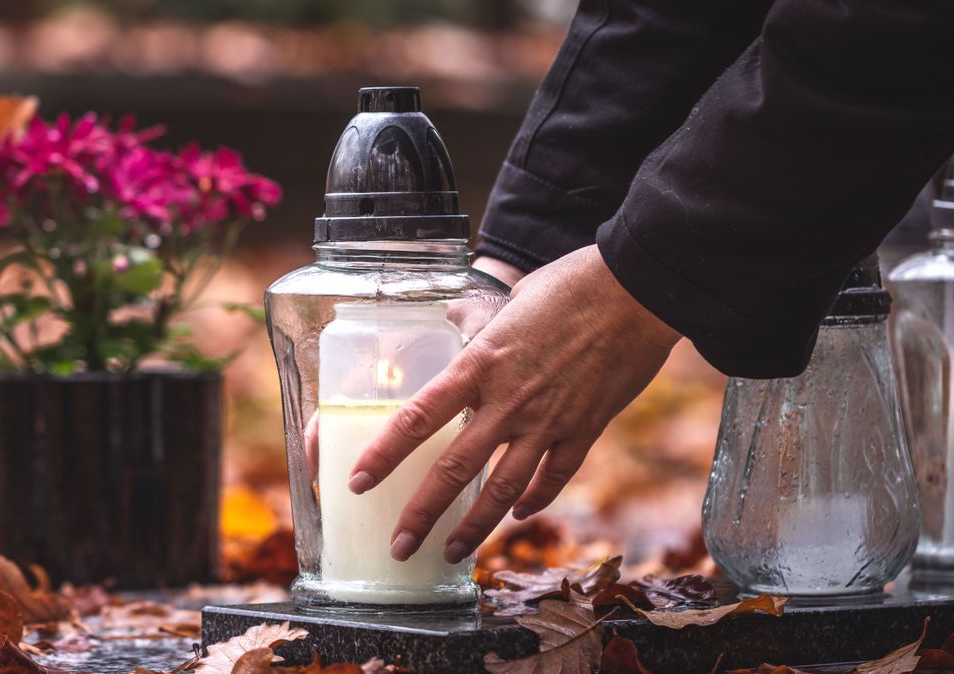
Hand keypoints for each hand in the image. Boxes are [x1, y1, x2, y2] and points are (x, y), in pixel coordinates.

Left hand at [348, 244, 680, 562]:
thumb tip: (457, 321)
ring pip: (504, 490)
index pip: (417, 418)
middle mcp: (508, 401)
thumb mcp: (510, 301)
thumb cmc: (571, 285)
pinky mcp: (586, 429)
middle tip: (400, 546)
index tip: (358, 482)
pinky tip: (518, 515)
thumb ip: (479, 324)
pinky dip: (535, 500)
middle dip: (422, 514)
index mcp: (479, 364)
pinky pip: (555, 477)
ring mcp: (549, 420)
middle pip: (455, 470)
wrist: (637, 290)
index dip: (384, 455)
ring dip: (475, 526)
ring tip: (452, 551)